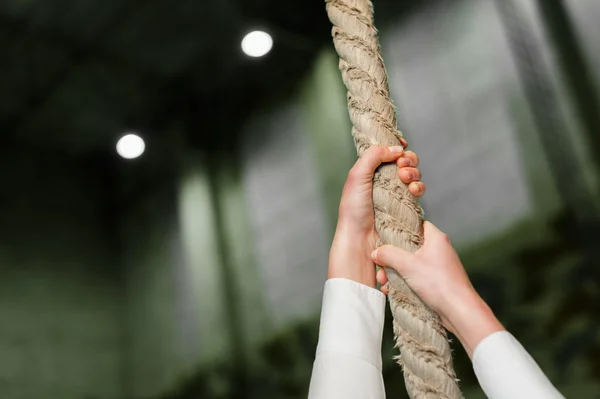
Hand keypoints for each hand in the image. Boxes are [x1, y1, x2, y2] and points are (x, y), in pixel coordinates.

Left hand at [328, 144, 423, 288]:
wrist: (361, 239)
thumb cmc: (354, 209)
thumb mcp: (357, 176)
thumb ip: (374, 156)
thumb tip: (396, 149)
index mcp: (369, 170)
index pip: (388, 152)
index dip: (397, 147)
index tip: (402, 146)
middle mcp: (383, 180)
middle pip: (405, 161)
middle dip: (408, 159)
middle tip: (402, 165)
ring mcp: (395, 193)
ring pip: (413, 175)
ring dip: (414, 172)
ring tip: (405, 179)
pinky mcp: (405, 206)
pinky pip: (418, 191)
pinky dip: (419, 187)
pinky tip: (413, 190)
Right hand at [372, 222, 504, 356]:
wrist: (459, 311)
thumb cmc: (439, 284)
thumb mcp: (408, 265)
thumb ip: (389, 255)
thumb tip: (376, 252)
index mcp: (435, 239)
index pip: (416, 225)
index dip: (400, 229)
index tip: (385, 237)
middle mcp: (438, 250)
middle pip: (408, 247)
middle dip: (391, 258)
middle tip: (381, 268)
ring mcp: (438, 267)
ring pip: (410, 264)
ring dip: (394, 272)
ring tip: (384, 282)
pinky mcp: (436, 282)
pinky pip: (415, 277)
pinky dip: (403, 282)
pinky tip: (392, 290)